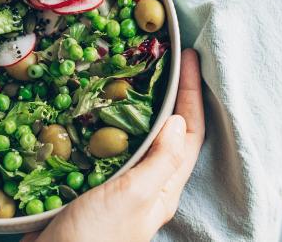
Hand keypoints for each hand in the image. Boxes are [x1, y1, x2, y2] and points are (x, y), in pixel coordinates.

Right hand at [23, 49, 204, 241]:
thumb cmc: (96, 237)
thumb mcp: (134, 195)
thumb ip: (160, 160)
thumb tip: (178, 119)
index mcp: (163, 188)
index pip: (190, 134)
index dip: (192, 94)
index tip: (188, 57)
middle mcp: (145, 185)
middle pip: (166, 131)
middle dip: (168, 93)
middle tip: (160, 57)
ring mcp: (117, 184)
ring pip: (134, 135)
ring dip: (134, 104)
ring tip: (129, 72)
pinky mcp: (89, 183)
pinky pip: (103, 145)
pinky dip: (102, 121)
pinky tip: (92, 106)